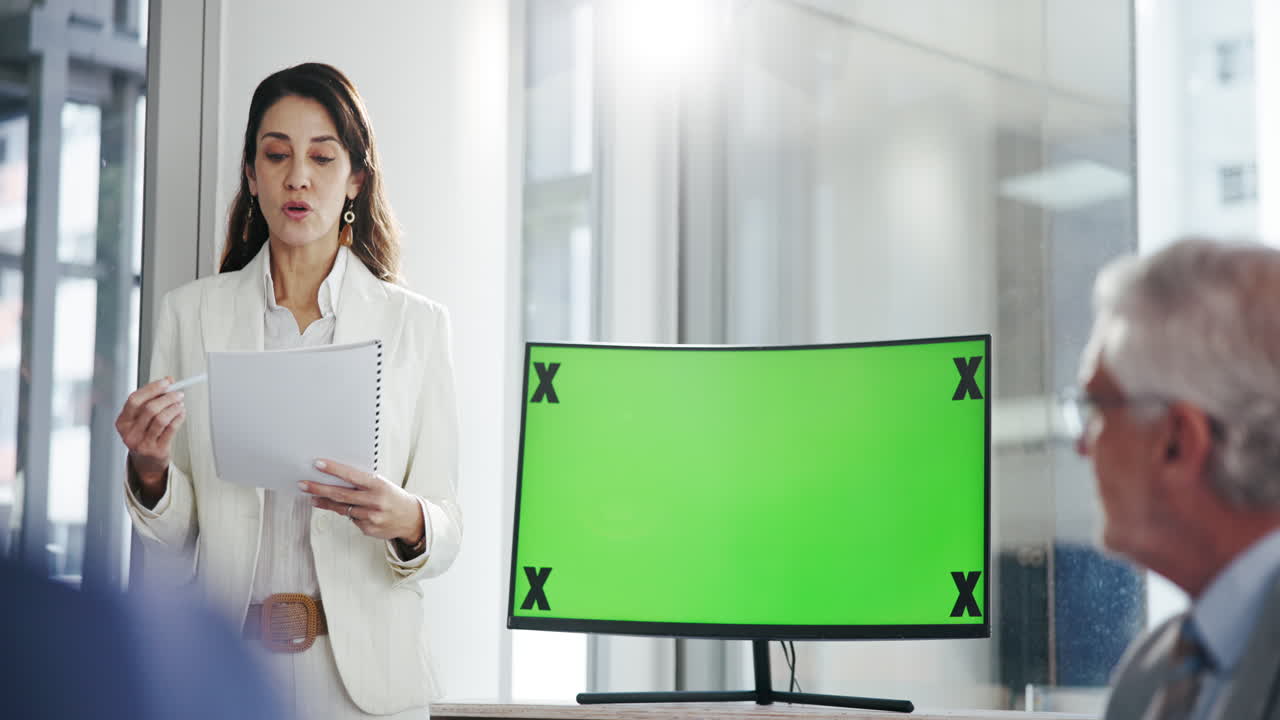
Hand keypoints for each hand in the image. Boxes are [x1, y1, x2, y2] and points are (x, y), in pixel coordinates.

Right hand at [116, 377, 185, 491]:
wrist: (147, 462)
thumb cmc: (145, 434)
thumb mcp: (142, 418)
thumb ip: (152, 398)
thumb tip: (169, 381)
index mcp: (122, 422)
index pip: (134, 400)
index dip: (152, 388)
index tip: (167, 381)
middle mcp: (129, 433)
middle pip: (149, 409)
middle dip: (167, 398)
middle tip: (178, 394)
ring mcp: (142, 443)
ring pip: (161, 419)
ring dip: (174, 408)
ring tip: (181, 404)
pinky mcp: (156, 450)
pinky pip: (170, 429)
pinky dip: (178, 418)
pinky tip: (182, 414)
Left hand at [301, 459, 424, 543]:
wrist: (411, 519)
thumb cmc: (393, 497)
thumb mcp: (382, 484)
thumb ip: (362, 483)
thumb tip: (335, 478)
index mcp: (378, 485)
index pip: (352, 475)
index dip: (334, 469)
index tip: (317, 464)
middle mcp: (375, 501)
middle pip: (340, 494)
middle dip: (319, 488)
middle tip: (303, 484)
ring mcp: (371, 517)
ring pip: (342, 508)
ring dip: (325, 502)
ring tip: (312, 497)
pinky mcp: (368, 529)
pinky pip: (351, 519)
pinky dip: (349, 513)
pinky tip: (351, 510)